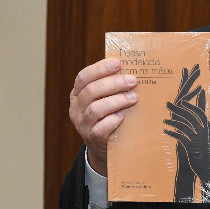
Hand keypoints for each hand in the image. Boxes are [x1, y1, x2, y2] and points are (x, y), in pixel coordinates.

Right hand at [69, 58, 139, 175]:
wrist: (103, 145)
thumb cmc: (107, 115)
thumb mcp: (104, 98)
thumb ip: (110, 85)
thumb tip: (131, 67)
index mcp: (77, 94)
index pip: (83, 77)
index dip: (100, 69)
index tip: (118, 63)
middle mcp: (76, 108)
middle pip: (91, 91)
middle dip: (113, 84)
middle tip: (132, 81)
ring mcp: (82, 124)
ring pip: (95, 109)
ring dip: (116, 101)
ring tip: (133, 98)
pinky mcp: (92, 139)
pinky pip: (101, 128)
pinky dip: (113, 120)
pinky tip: (123, 116)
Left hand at [161, 66, 209, 200]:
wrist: (205, 172)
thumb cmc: (200, 154)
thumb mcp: (197, 138)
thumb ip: (193, 124)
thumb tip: (185, 114)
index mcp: (206, 127)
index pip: (199, 109)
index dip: (192, 99)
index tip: (185, 89)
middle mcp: (204, 131)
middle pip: (192, 114)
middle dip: (181, 106)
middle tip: (168, 101)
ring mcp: (199, 139)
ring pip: (186, 124)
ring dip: (175, 119)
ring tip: (164, 116)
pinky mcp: (193, 148)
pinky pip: (182, 136)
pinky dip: (173, 131)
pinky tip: (165, 129)